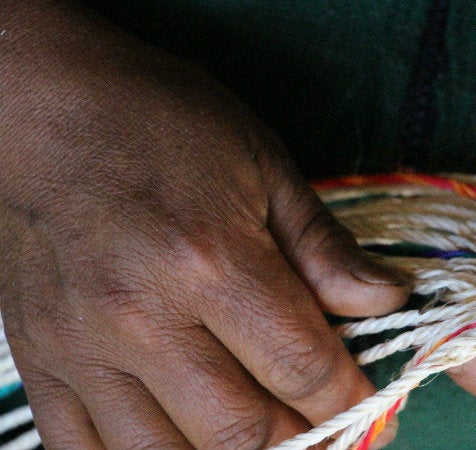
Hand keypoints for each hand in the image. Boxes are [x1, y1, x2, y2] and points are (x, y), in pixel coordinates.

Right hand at [0, 2, 408, 447]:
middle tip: (328, 431)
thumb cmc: (162, 124)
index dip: (351, 401)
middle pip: (243, 433)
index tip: (373, 409)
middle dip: (303, 442)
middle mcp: (143, 319)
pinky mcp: (40, 360)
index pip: (303, 368)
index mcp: (212, 262)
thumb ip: (323, 248)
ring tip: (265, 439)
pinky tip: (183, 446)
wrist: (49, 108)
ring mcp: (81, 349)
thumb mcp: (262, 167)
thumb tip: (386, 299)